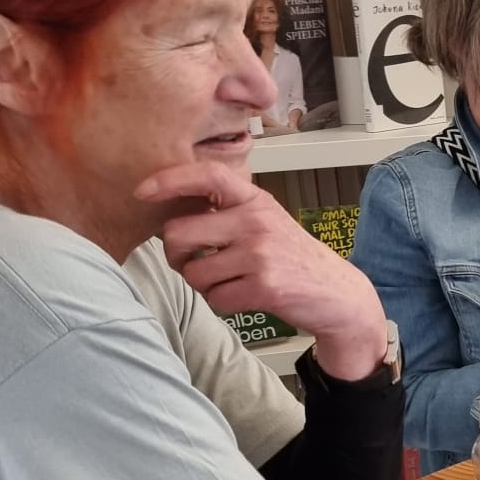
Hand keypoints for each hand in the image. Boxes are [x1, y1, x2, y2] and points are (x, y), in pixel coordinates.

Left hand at [136, 162, 387, 380]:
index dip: (170, 179)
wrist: (337, 295)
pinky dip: (223, 303)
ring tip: (230, 281)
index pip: (208, 176)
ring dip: (203, 284)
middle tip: (192, 262)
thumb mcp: (267, 222)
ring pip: (193, 272)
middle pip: (178, 233)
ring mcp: (260, 254)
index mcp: (256, 201)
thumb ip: (229, 213)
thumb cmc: (294, 259)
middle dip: (176, 255)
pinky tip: (245, 297)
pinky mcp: (264, 287)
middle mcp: (257, 221)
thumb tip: (173, 215)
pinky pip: (215, 298)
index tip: (142, 190)